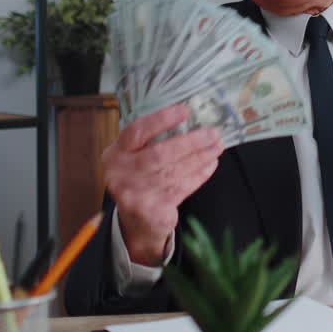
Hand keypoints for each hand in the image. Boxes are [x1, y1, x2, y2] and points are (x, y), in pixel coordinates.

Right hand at [103, 105, 224, 265]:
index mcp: (116, 153)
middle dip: (191, 142)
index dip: (162, 119)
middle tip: (212, 133)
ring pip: (174, 171)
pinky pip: (181, 188)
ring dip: (200, 157)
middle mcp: (120, 173)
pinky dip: (199, 174)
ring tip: (216, 147)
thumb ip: (152, 140)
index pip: (137, 131)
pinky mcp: (151, 210)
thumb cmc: (141, 179)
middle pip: (160, 153)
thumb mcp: (135, 158)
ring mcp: (134, 193)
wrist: (136, 220)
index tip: (185, 111)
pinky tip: (210, 164)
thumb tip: (191, 121)